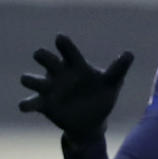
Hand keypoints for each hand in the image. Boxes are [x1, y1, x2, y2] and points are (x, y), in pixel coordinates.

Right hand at [19, 34, 133, 141]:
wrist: (93, 120)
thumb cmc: (102, 94)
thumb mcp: (112, 82)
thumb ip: (119, 69)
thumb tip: (130, 54)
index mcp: (76, 65)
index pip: (68, 51)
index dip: (64, 44)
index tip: (60, 38)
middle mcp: (59, 73)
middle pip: (45, 58)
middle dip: (44, 56)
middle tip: (44, 56)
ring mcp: (49, 88)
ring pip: (31, 79)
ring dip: (30, 79)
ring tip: (34, 82)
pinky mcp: (43, 104)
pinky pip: (29, 103)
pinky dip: (26, 104)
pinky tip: (26, 106)